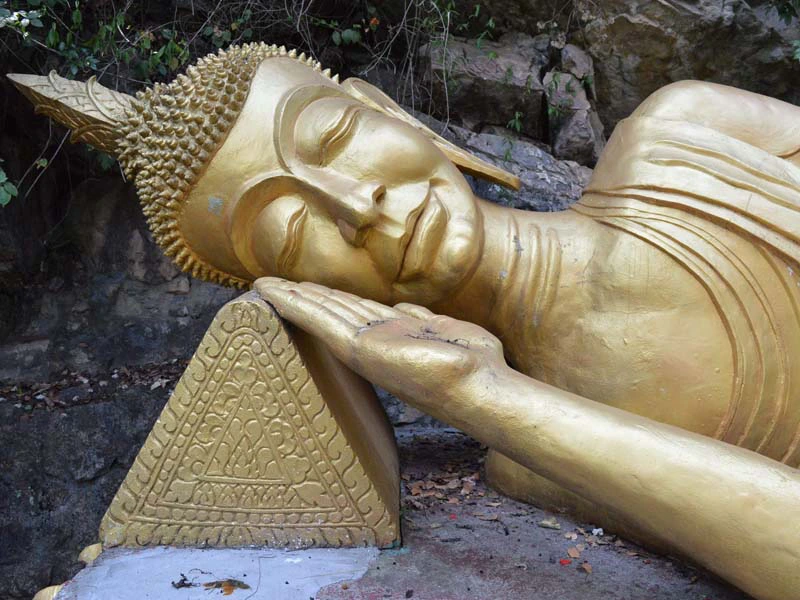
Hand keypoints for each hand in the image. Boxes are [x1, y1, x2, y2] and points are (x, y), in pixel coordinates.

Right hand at [255, 278, 506, 411]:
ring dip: (292, 298)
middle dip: (300, 297)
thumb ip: (419, 320)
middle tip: (268, 284)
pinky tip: (277, 294)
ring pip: (321, 314)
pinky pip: (321, 320)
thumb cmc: (471, 364)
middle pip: (330, 312)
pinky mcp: (360, 348)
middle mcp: (372, 343)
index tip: (303, 286)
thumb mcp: (443, 332)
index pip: (351, 312)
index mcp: (390, 338)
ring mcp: (364, 347)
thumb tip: (402, 310)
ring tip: (265, 286)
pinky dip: (296, 305)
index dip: (326, 297)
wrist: (481, 384)